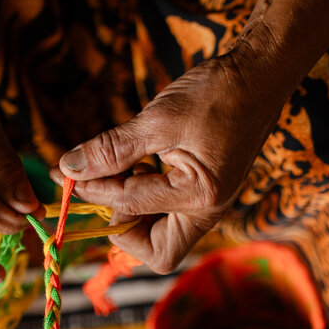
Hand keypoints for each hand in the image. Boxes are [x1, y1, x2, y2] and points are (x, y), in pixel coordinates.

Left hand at [50, 50, 286, 272]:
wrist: (259, 76)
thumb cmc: (217, 94)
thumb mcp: (158, 119)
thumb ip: (112, 149)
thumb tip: (69, 168)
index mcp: (200, 198)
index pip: (132, 209)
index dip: (96, 191)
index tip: (70, 173)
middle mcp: (207, 211)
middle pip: (156, 251)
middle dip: (123, 227)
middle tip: (105, 187)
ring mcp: (206, 204)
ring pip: (160, 235)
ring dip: (130, 210)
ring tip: (121, 168)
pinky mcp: (202, 192)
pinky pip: (166, 212)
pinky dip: (143, 196)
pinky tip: (138, 164)